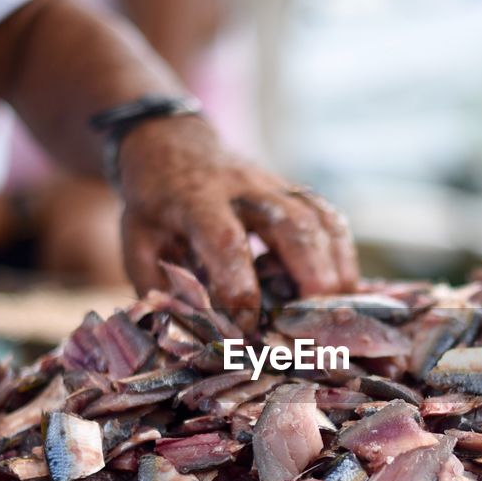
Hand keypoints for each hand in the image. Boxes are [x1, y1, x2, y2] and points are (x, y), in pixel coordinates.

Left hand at [116, 116, 357, 325]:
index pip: (227, 242)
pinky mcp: (296, 192)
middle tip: (315, 326)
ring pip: (320, 222)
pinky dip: (343, 255)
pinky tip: (343, 289)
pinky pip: (330, 220)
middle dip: (311, 279)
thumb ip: (159, 287)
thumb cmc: (155, 204)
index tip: (245, 328)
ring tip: (338, 313)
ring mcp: (276, 186)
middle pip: (293, 226)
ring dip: (335, 270)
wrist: (173, 144)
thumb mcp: (139, 241)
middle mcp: (244, 188)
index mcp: (197, 199)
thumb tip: (190, 336)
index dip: (241, 288)